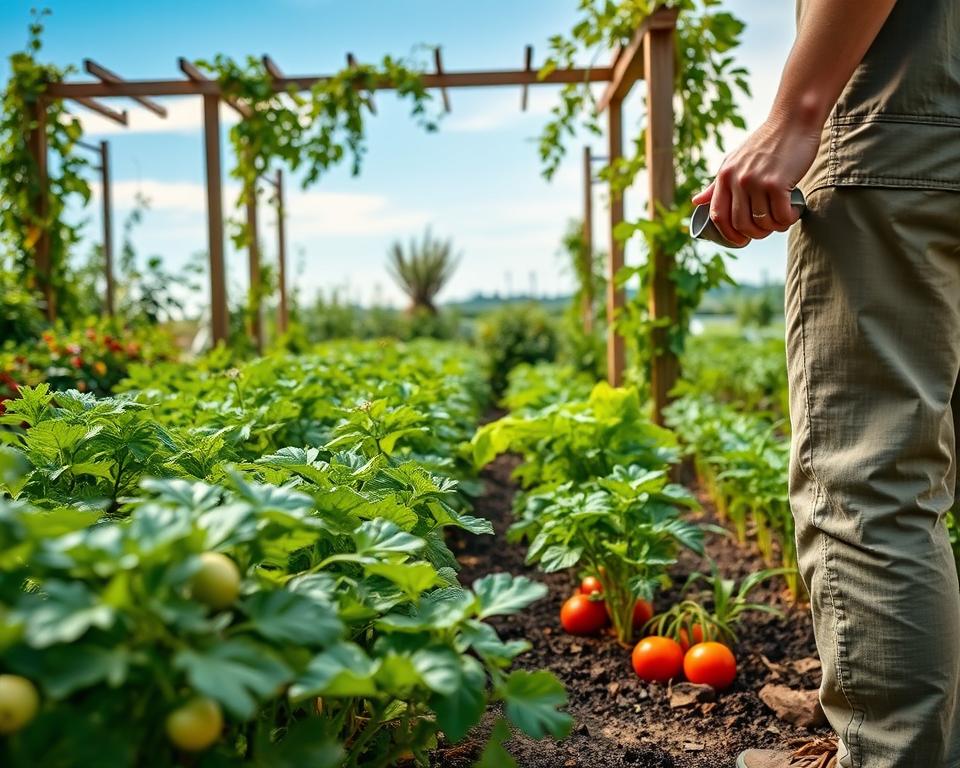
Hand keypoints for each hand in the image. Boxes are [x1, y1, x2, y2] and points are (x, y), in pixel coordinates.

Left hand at [692, 118, 820, 246]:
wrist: (793, 120)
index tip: (741, 241)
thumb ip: (716, 184)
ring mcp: (756, 182)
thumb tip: (695, 202)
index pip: (718, 216)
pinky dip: (787, 220)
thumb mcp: (734, 161)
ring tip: (782, 219)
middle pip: (740, 224)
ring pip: (762, 222)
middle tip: (767, 230)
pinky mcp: (777, 183)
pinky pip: (780, 215)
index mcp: (723, 176)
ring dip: (774, 228)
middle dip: (755, 234)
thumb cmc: (765, 143)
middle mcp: (737, 180)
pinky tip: (792, 214)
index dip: (728, 234)